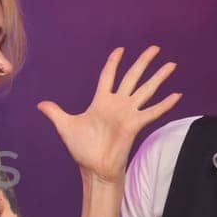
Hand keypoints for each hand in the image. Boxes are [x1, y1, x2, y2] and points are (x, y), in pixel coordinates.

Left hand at [37, 46, 180, 184]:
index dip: (113, 63)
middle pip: (132, 77)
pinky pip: (152, 111)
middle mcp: (117, 104)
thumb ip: (55, 112)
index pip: (108, 76)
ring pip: (146, 90)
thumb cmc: (82, 149)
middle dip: (143, 62)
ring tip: (171, 64)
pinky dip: (164, 104)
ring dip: (158, 77)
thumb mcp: (65, 126)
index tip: (120, 50)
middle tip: (155, 47)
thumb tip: (39, 104)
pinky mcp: (134, 124)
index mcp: (101, 102)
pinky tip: (177, 95)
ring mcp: (127, 113)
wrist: (93, 168)